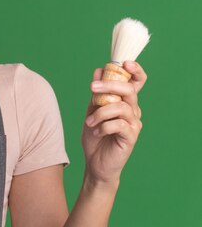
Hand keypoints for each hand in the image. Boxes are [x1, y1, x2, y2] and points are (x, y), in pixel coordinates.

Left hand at [81, 61, 146, 184]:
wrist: (95, 163)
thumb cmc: (95, 136)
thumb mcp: (92, 111)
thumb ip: (96, 93)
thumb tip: (98, 70)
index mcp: (125, 102)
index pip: (137, 82)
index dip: (135, 70)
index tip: (124, 63)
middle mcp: (133, 111)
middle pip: (129, 90)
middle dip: (110, 86)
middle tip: (91, 88)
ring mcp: (134, 124)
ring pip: (121, 107)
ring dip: (100, 112)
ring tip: (89, 122)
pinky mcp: (130, 137)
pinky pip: (118, 124)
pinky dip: (103, 126)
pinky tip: (96, 132)